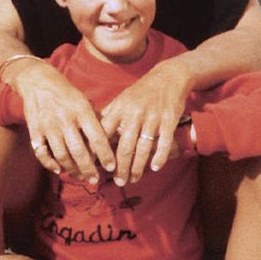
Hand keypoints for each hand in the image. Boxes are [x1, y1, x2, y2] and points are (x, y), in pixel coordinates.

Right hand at [11, 59, 114, 182]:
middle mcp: (65, 119)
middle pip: (79, 151)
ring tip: (79, 176)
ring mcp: (48, 125)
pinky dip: (49, 164)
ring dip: (71, 169)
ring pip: (61, 155)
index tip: (111, 167)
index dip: (105, 154)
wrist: (37, 81)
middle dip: (88, 169)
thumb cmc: (66, 93)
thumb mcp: (83, 100)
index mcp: (81, 110)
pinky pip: (41, 152)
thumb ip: (94, 120)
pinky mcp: (35, 130)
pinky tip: (58, 169)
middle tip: (95, 180)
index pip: (97, 136)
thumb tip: (110, 140)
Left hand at [99, 59, 191, 184]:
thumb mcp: (122, 99)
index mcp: (119, 109)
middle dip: (120, 168)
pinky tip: (154, 168)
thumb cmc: (141, 91)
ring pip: (143, 148)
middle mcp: (134, 114)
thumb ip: (109, 115)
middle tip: (118, 182)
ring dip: (137, 167)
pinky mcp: (168, 120)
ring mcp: (152, 117)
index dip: (99, 152)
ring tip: (132, 179)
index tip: (95, 167)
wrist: (168, 77)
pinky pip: (163, 142)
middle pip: (124, 147)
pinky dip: (159, 157)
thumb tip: (91, 132)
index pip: (105, 134)